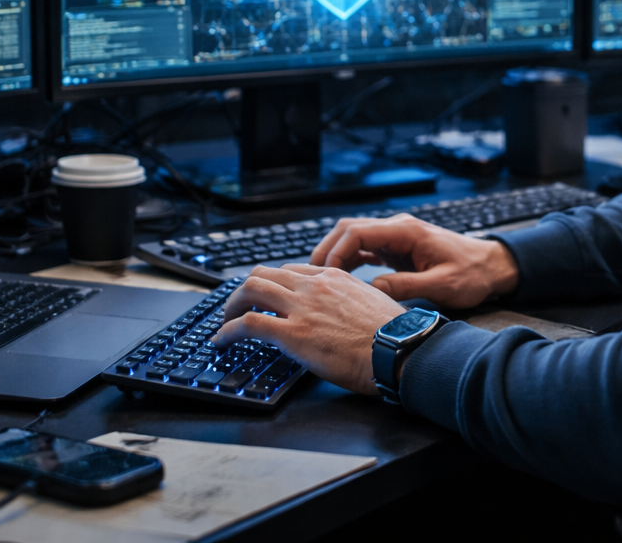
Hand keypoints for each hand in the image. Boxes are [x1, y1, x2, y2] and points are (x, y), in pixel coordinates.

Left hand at [212, 264, 405, 393]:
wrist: (399, 350)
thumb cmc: (394, 335)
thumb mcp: (372, 304)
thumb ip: (351, 302)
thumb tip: (344, 315)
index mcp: (335, 278)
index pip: (291, 271)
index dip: (273, 284)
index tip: (265, 297)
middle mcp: (314, 286)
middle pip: (264, 274)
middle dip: (245, 290)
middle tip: (238, 307)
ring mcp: (302, 308)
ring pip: (250, 289)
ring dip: (231, 306)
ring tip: (225, 322)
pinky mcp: (292, 333)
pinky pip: (248, 323)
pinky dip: (228, 331)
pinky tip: (222, 341)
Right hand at [308, 214, 519, 308]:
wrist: (491, 267)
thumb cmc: (472, 274)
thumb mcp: (442, 285)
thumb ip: (406, 287)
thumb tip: (373, 289)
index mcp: (406, 231)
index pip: (358, 231)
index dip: (336, 251)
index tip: (325, 273)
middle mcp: (398, 229)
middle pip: (349, 230)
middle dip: (327, 250)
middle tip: (311, 275)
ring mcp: (397, 238)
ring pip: (354, 238)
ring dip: (335, 255)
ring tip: (320, 279)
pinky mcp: (398, 250)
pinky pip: (365, 250)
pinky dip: (349, 261)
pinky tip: (339, 278)